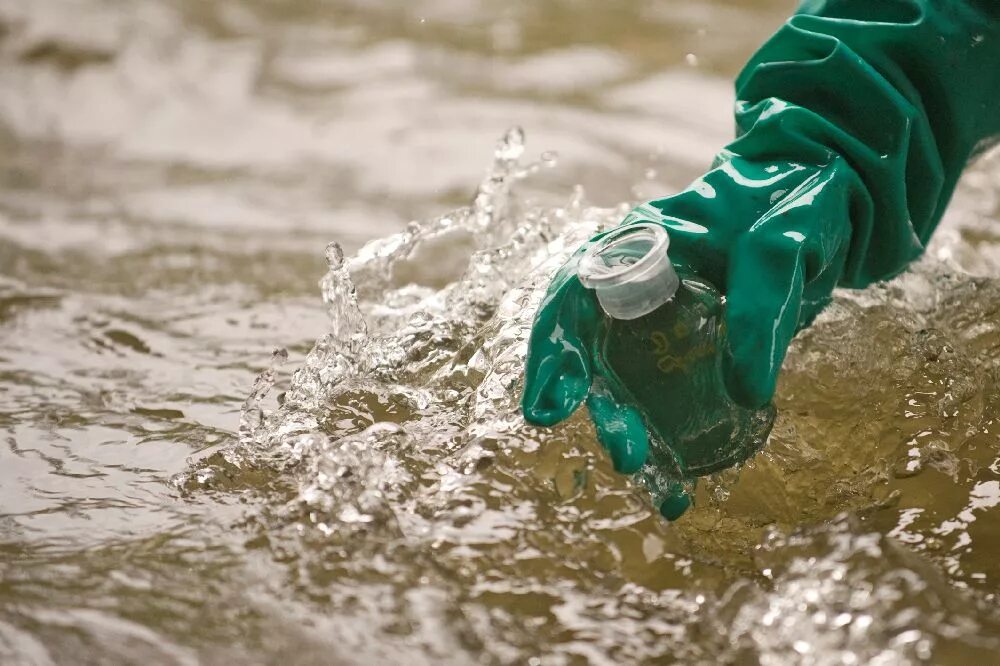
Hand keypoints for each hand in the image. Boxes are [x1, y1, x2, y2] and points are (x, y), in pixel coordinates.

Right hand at [521, 156, 854, 476]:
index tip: (551, 407)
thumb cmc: (794, 201)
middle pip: (591, 351)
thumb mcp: (783, 243)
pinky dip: (666, 435)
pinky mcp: (686, 345)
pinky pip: (663, 393)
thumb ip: (760, 306)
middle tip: (626, 457)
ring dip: (634, 434)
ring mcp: (658, 318)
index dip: (552, 352)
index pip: (571, 296)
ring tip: (662, 488)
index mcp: (636, 244)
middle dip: (602, 409)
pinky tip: (681, 476)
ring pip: (624, 383)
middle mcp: (632, 284)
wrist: (826, 196)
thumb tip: (744, 393)